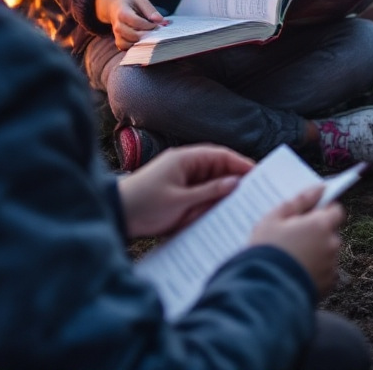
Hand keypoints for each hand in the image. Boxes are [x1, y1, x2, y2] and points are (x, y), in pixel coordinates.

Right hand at [95, 0, 166, 49]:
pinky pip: (125, 48)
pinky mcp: (118, 41)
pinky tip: (142, 40)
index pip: (136, 22)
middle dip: (146, 35)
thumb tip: (160, 21)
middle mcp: (118, 25)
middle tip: (155, 31)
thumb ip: (151, 11)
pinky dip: (134, 47)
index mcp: (122, 13)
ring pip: (128, 44)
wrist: (114, 7)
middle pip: (133, 35)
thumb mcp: (141, 1)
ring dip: (141, 42)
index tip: (156, 24)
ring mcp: (117, 34)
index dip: (148, 25)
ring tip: (148, 36)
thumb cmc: (130, 3)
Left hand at [117, 144, 253, 237]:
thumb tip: (235, 183)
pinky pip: (199, 194)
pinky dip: (208, 202)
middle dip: (233, 180)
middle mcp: (185, 165)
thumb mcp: (180, 202)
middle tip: (253, 193)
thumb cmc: (144, 205)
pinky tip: (216, 214)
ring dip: (220, 194)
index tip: (258, 174)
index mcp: (186, 159)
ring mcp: (180, 178)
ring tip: (238, 206)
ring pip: (209, 183)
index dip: (240, 163)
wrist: (115, 216)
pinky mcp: (176, 192)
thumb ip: (209, 192)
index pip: (221, 156)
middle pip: (217, 169)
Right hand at [249, 186, 344, 296]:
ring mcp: (331, 267)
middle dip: (317, 233)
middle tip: (293, 238)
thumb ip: (300, 201)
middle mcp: (331, 245)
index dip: (324, 210)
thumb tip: (319, 188)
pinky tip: (296, 273)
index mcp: (321, 225)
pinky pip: (325, 273)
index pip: (336, 210)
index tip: (308, 215)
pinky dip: (315, 271)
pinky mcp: (327, 287)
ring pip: (327, 253)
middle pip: (331, 232)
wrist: (262, 293)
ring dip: (316, 252)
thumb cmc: (266, 251)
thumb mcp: (274, 219)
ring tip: (292, 259)